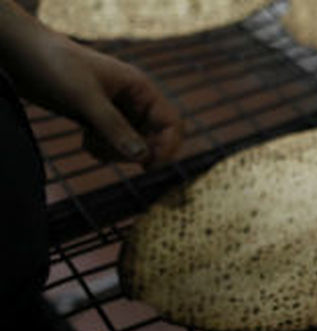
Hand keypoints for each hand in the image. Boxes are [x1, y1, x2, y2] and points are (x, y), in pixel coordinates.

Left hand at [0, 5, 182, 167]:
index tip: (148, 165)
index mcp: (140, 88)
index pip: (170, 123)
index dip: (167, 147)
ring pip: (132, 144)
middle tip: (107, 154)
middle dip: (132, 151)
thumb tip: (143, 157)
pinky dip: (103, 149)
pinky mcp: (99, 117)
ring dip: (115, 152)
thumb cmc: (56, 67)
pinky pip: (113, 143)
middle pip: (152, 138)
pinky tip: (86, 142)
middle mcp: (133, 100)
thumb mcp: (85, 98)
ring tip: (90, 144)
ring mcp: (117, 109)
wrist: (23, 55)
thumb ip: (114, 127)